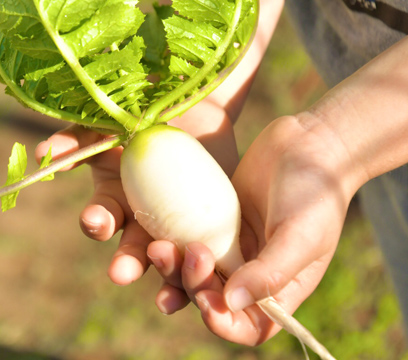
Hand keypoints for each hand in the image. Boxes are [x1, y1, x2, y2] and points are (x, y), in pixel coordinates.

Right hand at [35, 100, 238, 285]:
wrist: (192, 103)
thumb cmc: (141, 112)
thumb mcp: (107, 123)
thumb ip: (78, 137)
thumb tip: (44, 152)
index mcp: (115, 200)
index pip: (102, 217)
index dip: (96, 221)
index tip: (96, 220)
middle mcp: (142, 219)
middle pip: (132, 250)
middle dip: (126, 262)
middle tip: (121, 272)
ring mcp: (176, 226)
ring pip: (168, 262)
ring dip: (164, 276)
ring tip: (165, 293)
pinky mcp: (209, 228)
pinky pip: (205, 258)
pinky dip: (202, 274)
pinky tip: (206, 284)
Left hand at [150, 114, 356, 344]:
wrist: (307, 143)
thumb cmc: (316, 193)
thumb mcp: (301, 235)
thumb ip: (270, 273)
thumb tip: (231, 304)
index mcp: (277, 287)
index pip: (247, 325)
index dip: (223, 324)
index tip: (207, 301)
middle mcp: (249, 272)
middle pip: (211, 298)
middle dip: (192, 286)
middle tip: (190, 253)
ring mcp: (228, 245)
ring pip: (191, 270)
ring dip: (172, 267)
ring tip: (159, 247)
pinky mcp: (211, 220)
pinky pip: (185, 237)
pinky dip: (170, 240)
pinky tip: (153, 234)